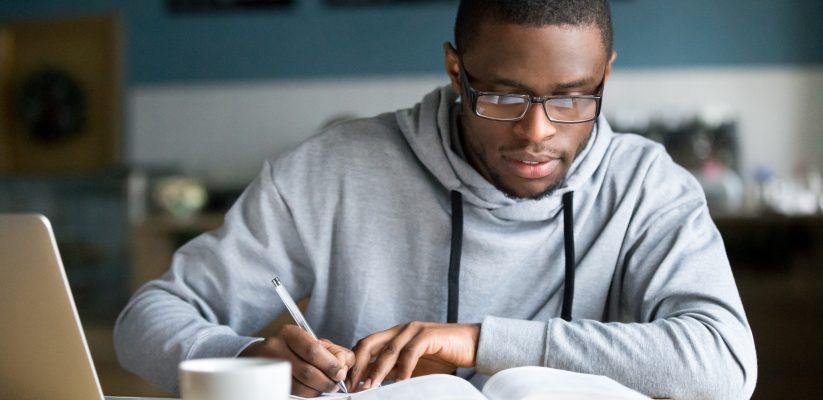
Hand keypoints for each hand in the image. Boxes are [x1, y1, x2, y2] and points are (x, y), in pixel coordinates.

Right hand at [239, 324, 353, 396]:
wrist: (265, 354)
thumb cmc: (296, 347)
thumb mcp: (315, 341)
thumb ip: (334, 351)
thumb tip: (344, 366)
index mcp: (290, 333)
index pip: (313, 350)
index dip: (330, 365)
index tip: (340, 372)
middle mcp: (276, 348)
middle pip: (307, 371)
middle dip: (326, 380)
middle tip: (335, 384)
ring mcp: (271, 366)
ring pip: (300, 386)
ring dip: (318, 390)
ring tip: (326, 386)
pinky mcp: (270, 381)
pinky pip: (293, 392)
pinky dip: (308, 393)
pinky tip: (314, 389)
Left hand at [348, 321, 479, 390]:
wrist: (472, 346)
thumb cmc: (443, 357)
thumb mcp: (412, 366)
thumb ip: (393, 370)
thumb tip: (370, 383)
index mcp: (394, 335)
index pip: (365, 346)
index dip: (354, 364)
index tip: (347, 384)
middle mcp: (401, 330)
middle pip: (369, 343)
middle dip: (358, 365)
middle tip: (352, 386)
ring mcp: (414, 330)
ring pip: (388, 350)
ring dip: (377, 370)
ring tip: (370, 387)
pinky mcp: (429, 335)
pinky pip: (411, 352)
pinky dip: (404, 368)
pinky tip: (400, 382)